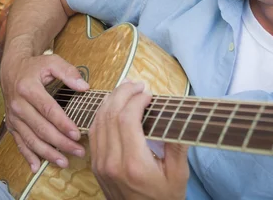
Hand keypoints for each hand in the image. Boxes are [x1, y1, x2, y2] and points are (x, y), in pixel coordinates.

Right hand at [0, 52, 89, 171]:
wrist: (10, 69)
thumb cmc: (34, 66)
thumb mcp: (51, 62)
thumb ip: (68, 72)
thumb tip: (84, 87)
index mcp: (28, 88)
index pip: (48, 110)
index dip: (63, 123)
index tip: (77, 134)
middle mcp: (18, 105)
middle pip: (41, 128)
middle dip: (60, 143)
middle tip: (78, 151)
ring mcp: (13, 117)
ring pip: (30, 139)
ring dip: (47, 154)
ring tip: (64, 162)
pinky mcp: (11, 125)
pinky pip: (19, 143)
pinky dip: (28, 156)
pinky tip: (37, 167)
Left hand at [89, 80, 188, 199]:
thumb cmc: (164, 199)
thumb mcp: (178, 176)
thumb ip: (176, 146)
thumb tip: (176, 116)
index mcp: (133, 164)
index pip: (127, 119)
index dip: (135, 100)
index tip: (148, 93)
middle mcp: (112, 162)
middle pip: (110, 115)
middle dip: (122, 93)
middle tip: (136, 84)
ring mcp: (100, 164)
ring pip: (98, 121)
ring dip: (111, 101)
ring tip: (125, 89)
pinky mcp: (95, 165)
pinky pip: (94, 132)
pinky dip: (102, 114)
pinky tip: (113, 106)